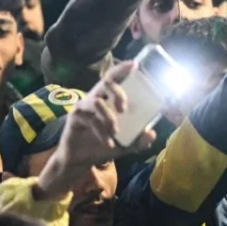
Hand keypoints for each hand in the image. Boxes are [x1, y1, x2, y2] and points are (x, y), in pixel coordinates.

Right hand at [35, 61, 156, 199]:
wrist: (80, 161)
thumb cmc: (102, 145)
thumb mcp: (125, 145)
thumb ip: (139, 140)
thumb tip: (151, 134)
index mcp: (107, 98)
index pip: (114, 78)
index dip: (122, 69)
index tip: (134, 64)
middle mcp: (95, 97)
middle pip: (106, 83)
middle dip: (118, 93)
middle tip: (124, 109)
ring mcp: (83, 106)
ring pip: (97, 102)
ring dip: (109, 117)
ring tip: (115, 131)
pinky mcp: (74, 117)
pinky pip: (90, 119)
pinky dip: (101, 132)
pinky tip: (108, 143)